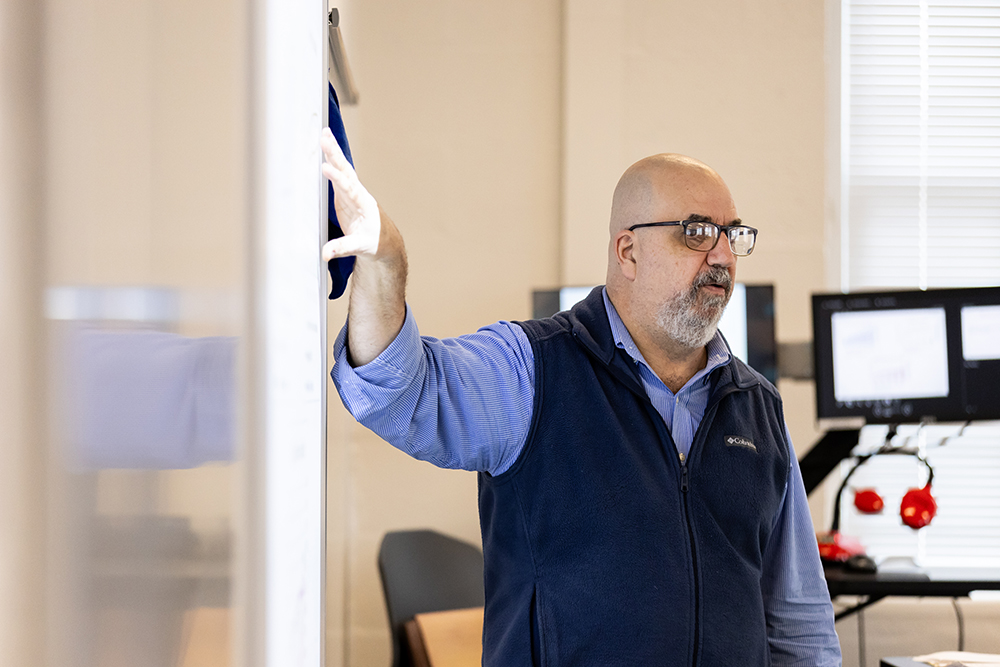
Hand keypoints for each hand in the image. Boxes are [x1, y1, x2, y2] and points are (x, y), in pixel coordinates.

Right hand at [320, 127, 380, 260]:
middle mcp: (358, 194)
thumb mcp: (361, 247)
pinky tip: (324, 147)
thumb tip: (326, 253)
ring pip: (342, 168)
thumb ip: (343, 248)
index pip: (349, 189)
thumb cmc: (374, 242)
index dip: (337, 179)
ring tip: (324, 134)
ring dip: (333, 152)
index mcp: (363, 205)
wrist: (383, 240)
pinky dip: (331, 160)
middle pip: (345, 171)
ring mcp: (350, 192)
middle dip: (335, 155)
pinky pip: (337, 174)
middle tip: (325, 138)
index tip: (326, 169)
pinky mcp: (344, 195)